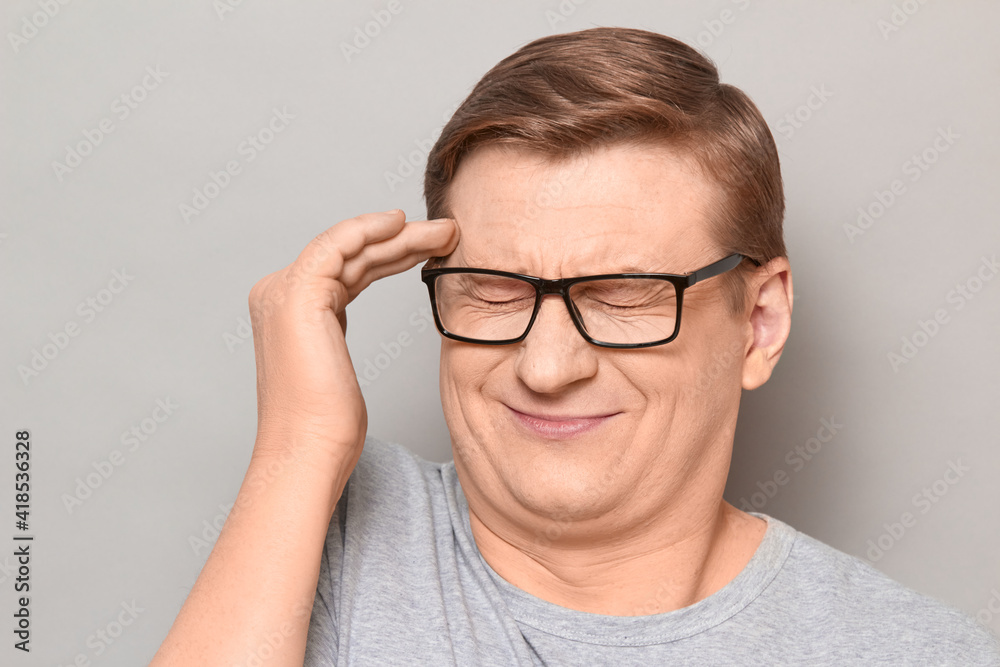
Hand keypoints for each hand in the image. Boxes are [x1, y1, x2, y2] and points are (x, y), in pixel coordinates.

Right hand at [247, 209, 458, 464]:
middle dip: (403, 240)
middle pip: (351, 255)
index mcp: (290, 311)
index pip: (347, 268)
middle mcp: (279, 294)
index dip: (392, 253)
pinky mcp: (296, 293)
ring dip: (401, 234)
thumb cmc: (326, 425)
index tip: (433, 249)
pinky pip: (338, 244)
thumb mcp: (336, 367)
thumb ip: (335, 334)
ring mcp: (283, 291)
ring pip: (351, 246)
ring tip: (445, 233)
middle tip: (447, 234)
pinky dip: (370, 230)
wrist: (309, 450)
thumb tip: (347, 328)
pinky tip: (400, 224)